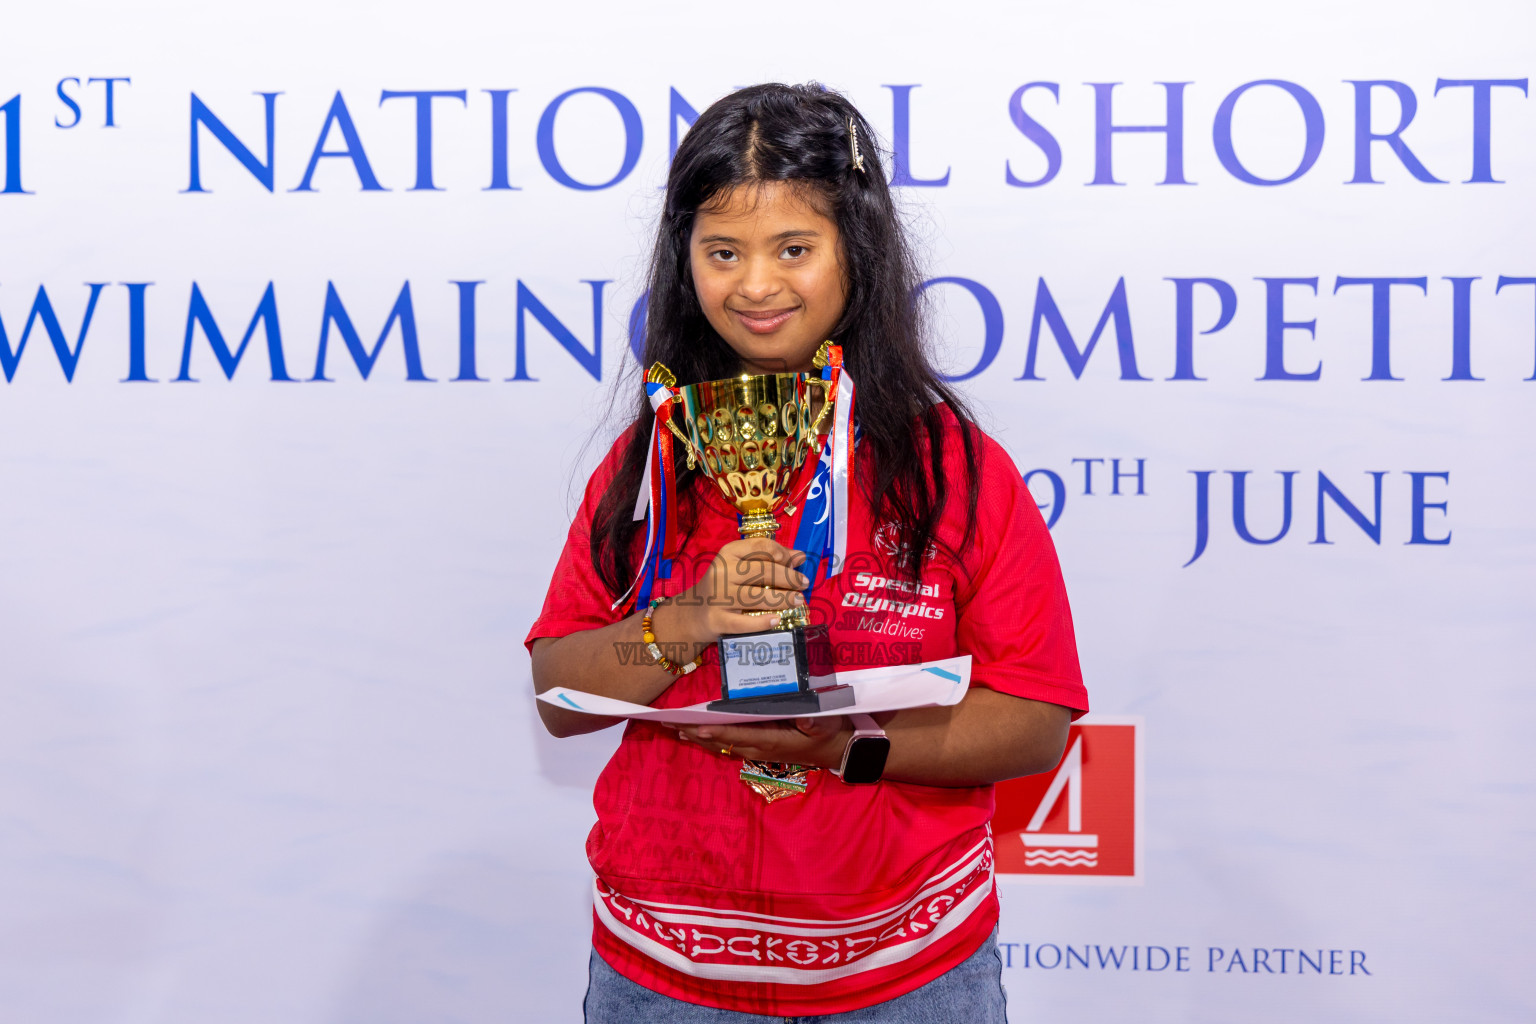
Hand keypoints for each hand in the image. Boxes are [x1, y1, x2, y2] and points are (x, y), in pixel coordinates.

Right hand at [663, 538, 809, 641]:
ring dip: (782, 599)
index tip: (795, 563)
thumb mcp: (741, 568)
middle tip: (803, 584)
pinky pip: (743, 622)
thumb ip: (769, 560)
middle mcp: (722, 572)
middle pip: (763, 571)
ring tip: (798, 600)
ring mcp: (718, 597)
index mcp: (728, 553)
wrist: (692, 614)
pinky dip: (762, 622)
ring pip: (756, 596)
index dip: (782, 553)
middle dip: (788, 577)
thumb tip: (800, 556)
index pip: (761, 546)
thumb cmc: (723, 587)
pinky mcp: (717, 619)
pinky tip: (777, 620)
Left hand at [674, 716, 848, 769]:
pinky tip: (693, 733)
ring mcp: (756, 749)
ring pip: (722, 744)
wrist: (835, 748)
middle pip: (724, 741)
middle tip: (671, 723)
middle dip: (697, 732)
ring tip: (674, 727)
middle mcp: (760, 747)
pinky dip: (709, 738)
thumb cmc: (829, 732)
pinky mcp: (756, 745)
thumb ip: (814, 722)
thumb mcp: (827, 724)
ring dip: (698, 736)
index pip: (742, 735)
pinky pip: (728, 743)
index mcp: (774, 740)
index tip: (699, 727)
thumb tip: (804, 719)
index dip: (720, 731)